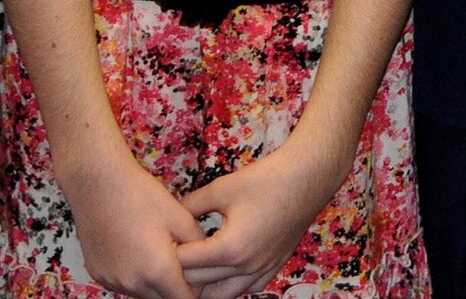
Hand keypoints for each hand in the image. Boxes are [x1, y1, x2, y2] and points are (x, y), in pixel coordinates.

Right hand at [61, 148, 204, 298]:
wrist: (97, 180)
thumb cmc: (141, 194)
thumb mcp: (180, 216)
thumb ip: (198, 246)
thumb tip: (206, 263)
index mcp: (157, 271)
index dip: (196, 291)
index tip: (200, 278)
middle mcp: (132, 283)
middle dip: (174, 286)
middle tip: (180, 261)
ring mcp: (112, 280)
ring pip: (142, 293)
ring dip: (153, 282)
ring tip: (156, 250)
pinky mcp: (97, 274)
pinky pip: (123, 283)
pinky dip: (134, 275)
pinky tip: (136, 248)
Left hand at [177, 135, 349, 298]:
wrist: (307, 178)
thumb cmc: (265, 179)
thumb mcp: (222, 187)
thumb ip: (192, 205)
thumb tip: (173, 214)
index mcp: (230, 249)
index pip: (187, 264)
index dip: (169, 254)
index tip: (158, 243)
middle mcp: (245, 268)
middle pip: (199, 285)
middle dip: (181, 272)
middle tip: (168, 257)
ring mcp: (261, 271)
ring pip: (222, 296)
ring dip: (203, 287)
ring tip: (191, 269)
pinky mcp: (273, 268)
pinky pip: (245, 290)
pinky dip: (228, 286)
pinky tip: (219, 272)